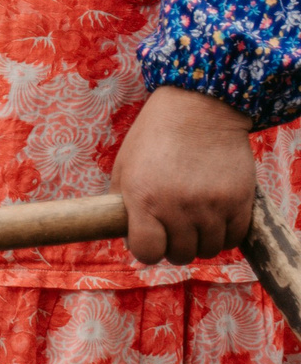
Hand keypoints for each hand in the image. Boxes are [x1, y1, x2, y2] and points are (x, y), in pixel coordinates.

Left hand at [113, 86, 255, 265]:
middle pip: (180, 255)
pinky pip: (234, 238)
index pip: (146, 252)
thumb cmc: (155, 137)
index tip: (149, 238)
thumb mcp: (125, 166)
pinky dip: (224, 233)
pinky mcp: (239, 201)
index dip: (147, 249)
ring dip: (200, 240)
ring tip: (193, 219)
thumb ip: (124, 204)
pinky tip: (214, 216)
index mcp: (143, 197)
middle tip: (173, 227)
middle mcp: (177, 206)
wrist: (198, 107)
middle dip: (174, 245)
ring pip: (208, 250)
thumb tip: (129, 239)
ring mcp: (211, 205)